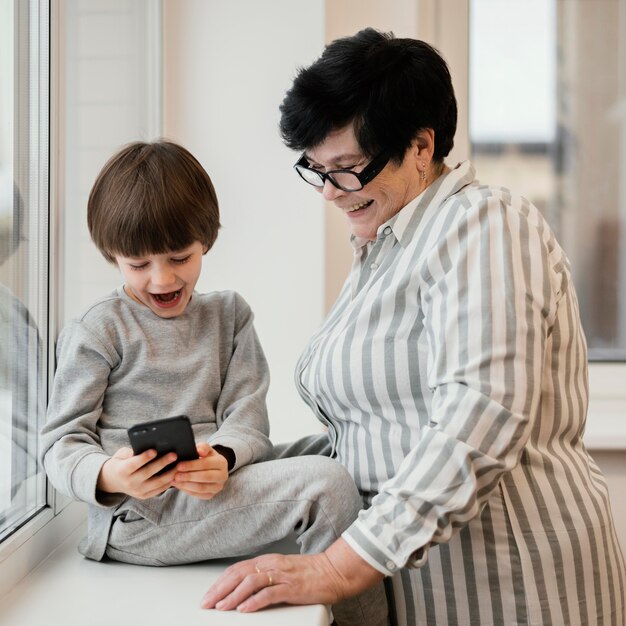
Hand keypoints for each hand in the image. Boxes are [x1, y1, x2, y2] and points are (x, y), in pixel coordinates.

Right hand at [97, 446, 176, 498]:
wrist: (114, 481)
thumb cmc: (121, 462)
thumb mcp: (121, 455)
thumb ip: (130, 451)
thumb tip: (143, 447)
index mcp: (122, 471)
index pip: (133, 464)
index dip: (144, 458)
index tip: (154, 450)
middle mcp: (129, 483)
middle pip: (148, 473)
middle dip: (162, 463)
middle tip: (174, 455)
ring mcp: (137, 491)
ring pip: (156, 483)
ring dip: (169, 474)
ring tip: (179, 465)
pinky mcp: (144, 496)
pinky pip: (159, 490)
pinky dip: (169, 482)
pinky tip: (176, 474)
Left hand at [172, 442, 227, 499]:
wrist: (212, 468)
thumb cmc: (206, 457)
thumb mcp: (205, 449)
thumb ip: (203, 447)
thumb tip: (199, 451)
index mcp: (221, 462)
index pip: (206, 464)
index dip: (192, 465)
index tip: (179, 466)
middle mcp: (223, 476)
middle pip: (205, 477)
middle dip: (189, 476)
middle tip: (176, 475)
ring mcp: (218, 487)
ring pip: (201, 488)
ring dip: (187, 485)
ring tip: (175, 481)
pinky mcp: (211, 495)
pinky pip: (198, 495)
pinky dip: (187, 491)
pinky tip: (179, 486)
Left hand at [201, 538, 383, 612]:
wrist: (335, 571)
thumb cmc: (311, 573)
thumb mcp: (284, 571)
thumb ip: (266, 576)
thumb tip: (245, 589)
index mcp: (269, 560)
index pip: (238, 568)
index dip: (221, 581)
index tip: (209, 594)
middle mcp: (273, 565)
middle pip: (240, 574)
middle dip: (220, 589)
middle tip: (207, 602)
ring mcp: (282, 575)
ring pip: (251, 582)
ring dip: (233, 595)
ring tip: (221, 607)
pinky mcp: (292, 587)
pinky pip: (269, 593)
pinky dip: (254, 601)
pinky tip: (244, 609)